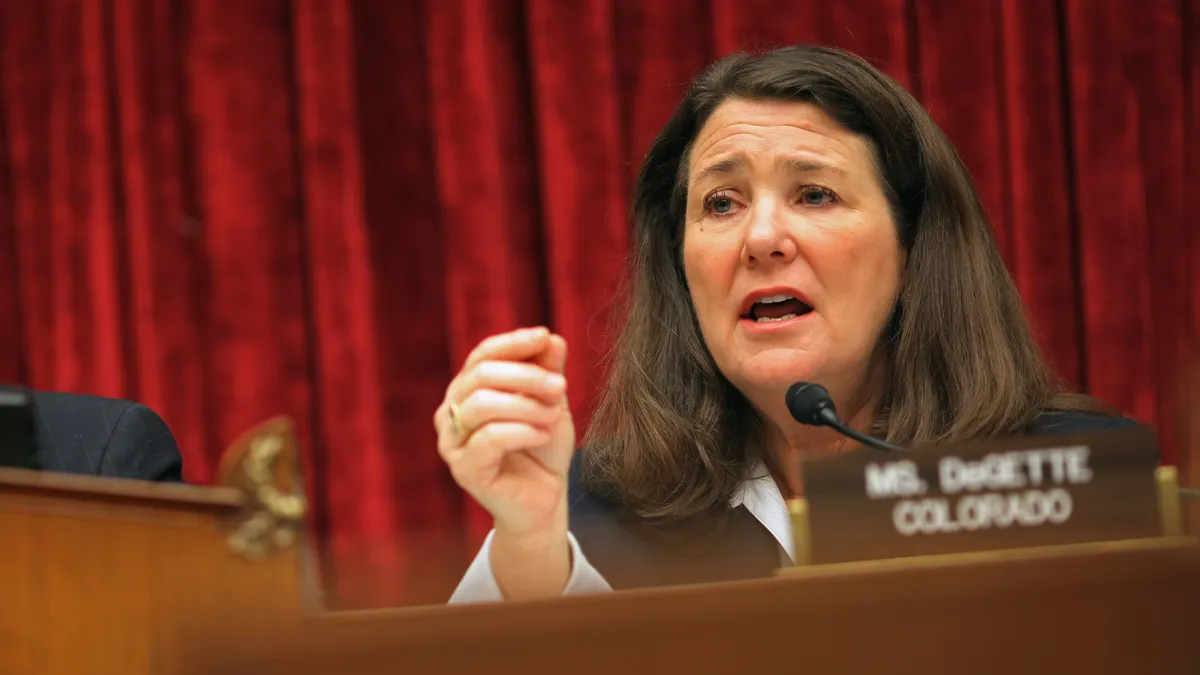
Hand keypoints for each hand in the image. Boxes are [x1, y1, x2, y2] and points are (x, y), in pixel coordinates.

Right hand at [435, 327, 575, 597]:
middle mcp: (451, 411)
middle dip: (525, 375)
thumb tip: (551, 338)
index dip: (512, 343)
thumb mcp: (551, 402)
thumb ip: (547, 371)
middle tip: (561, 386)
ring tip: (554, 414)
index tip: (544, 336)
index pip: (482, 354)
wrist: (546, 498)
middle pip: (480, 375)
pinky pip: (488, 438)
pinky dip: (521, 430)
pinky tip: (542, 434)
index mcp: (468, 390)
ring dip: (525, 404)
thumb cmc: (543, 447)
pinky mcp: (464, 469)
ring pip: (481, 404)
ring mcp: (452, 441)